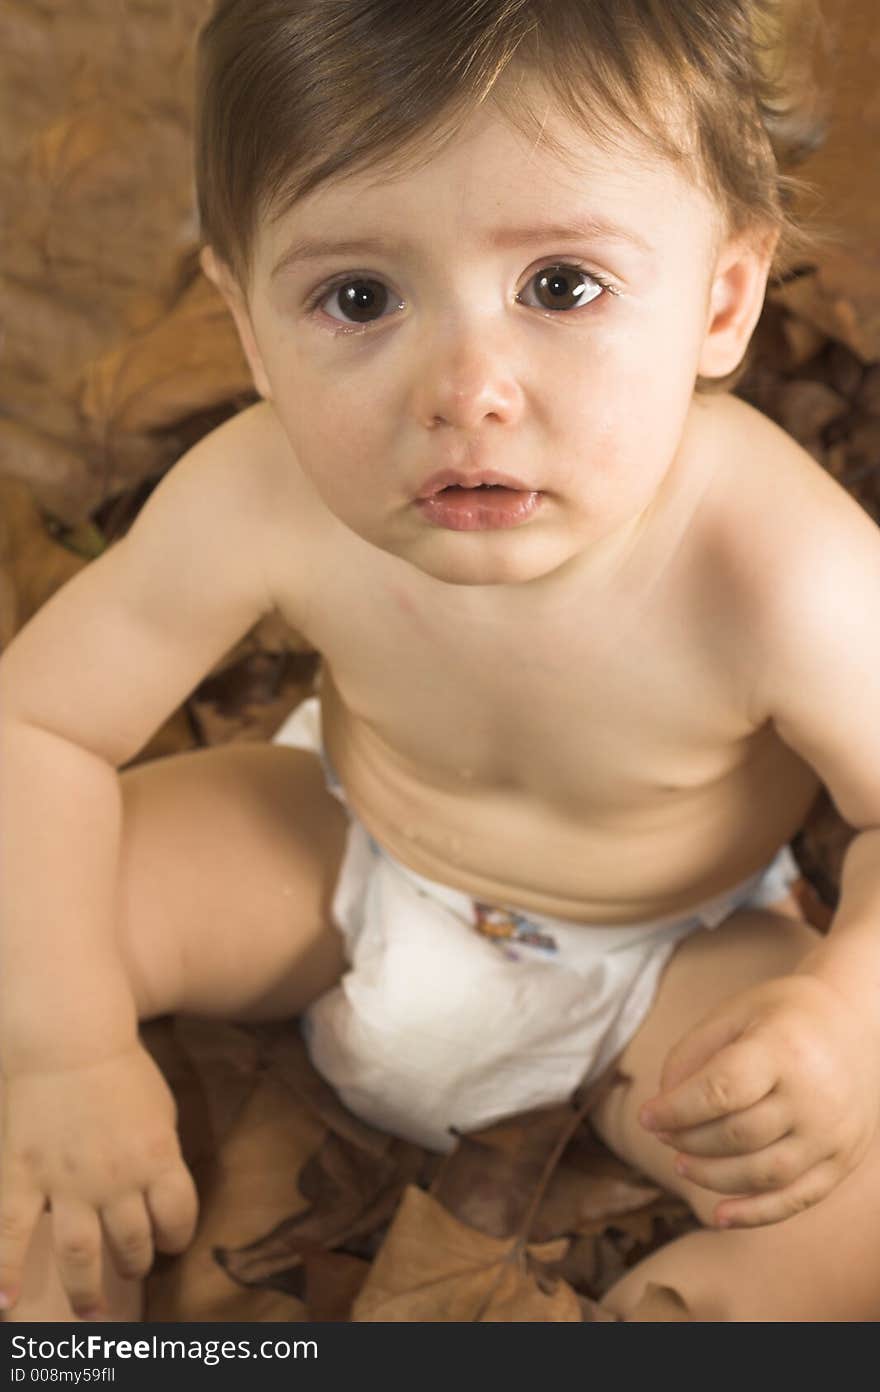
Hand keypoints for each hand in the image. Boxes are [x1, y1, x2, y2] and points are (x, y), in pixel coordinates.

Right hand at [0, 1041, 197, 1317]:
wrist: (68, 1036)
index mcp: (158, 1158)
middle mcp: (117, 1179)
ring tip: (91, 1308)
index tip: (170, 1242)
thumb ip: (161, 1153)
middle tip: (131, 1270)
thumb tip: (162, 1189)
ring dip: (87, 1287)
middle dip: (136, 1262)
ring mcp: (68, 1182)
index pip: (178, 1217)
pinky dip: (5, 1273)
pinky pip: (13, 1234)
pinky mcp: (24, 1176)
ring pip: (81, 1253)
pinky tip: (7, 1305)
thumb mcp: (159, 1109)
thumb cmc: (118, 1067)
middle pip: (133, 1240)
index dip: (176, 1236)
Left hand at [638, 973, 879, 1227]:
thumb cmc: (782, 1015)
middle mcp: (814, 1095)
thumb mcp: (733, 1014)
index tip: (645, 1116)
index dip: (676, 1109)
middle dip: (688, 1140)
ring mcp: (833, 1133)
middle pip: (739, 1135)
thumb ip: (691, 1056)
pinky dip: (756, 1214)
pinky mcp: (843, 1159)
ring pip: (764, 1174)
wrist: (856, 1022)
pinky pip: (797, 1199)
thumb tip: (662, 1111)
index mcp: (783, 1049)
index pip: (723, 1089)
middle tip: (662, 1135)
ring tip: (681, 1163)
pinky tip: (720, 1214)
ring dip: (712, 1177)